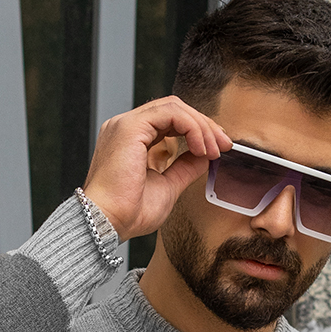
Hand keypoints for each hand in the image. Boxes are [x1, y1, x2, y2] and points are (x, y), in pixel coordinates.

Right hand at [82, 96, 231, 241]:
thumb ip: (185, 168)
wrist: (106, 223)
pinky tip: (201, 148)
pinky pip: (170, 113)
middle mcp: (126, 128)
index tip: (218, 148)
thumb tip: (205, 156)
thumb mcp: (168, 187)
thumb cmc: (129, 213)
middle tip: (224, 145)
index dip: (197, 130)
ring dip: (200, 126)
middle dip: (204, 125)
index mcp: (132, 140)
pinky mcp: (130, 127)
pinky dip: (191, 127)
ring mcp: (126, 124)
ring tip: (214, 149)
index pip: (170, 121)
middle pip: (174, 110)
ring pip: (174, 108)